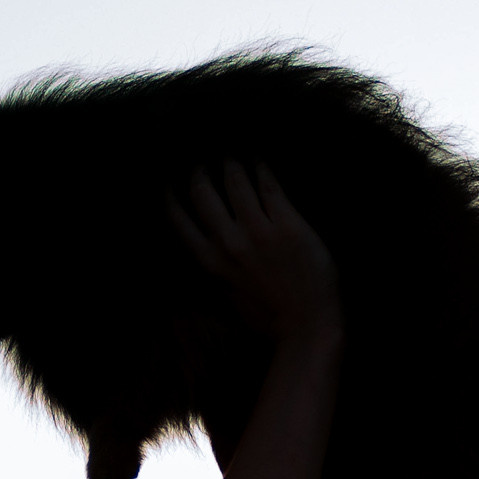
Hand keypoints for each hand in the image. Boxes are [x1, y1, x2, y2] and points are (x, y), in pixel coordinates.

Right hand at [170, 162, 340, 345]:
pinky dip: (262, 168)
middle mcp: (229, 242)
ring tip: (234, 155)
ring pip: (235, 181)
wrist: (307, 322)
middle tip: (204, 160)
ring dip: (233, 163)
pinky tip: (260, 160)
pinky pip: (268, 185)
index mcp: (210, 261)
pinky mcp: (287, 224)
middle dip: (200, 170)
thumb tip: (210, 245)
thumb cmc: (268, 315)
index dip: (171, 195)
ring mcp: (258, 231)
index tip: (170, 180)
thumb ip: (218, 268)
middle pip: (202, 192)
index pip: (178, 219)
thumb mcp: (229, 294)